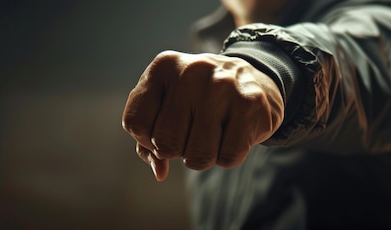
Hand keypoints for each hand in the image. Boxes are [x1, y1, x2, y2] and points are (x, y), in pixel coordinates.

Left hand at [122, 50, 283, 180]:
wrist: (253, 80)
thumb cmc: (200, 100)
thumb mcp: (167, 105)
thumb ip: (149, 138)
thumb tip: (160, 171)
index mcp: (164, 66)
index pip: (136, 123)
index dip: (148, 140)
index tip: (168, 130)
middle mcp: (191, 71)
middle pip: (166, 144)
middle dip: (179, 150)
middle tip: (194, 132)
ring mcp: (222, 86)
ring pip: (197, 156)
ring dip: (204, 157)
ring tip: (214, 133)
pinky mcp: (249, 104)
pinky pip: (228, 157)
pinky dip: (228, 156)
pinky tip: (233, 134)